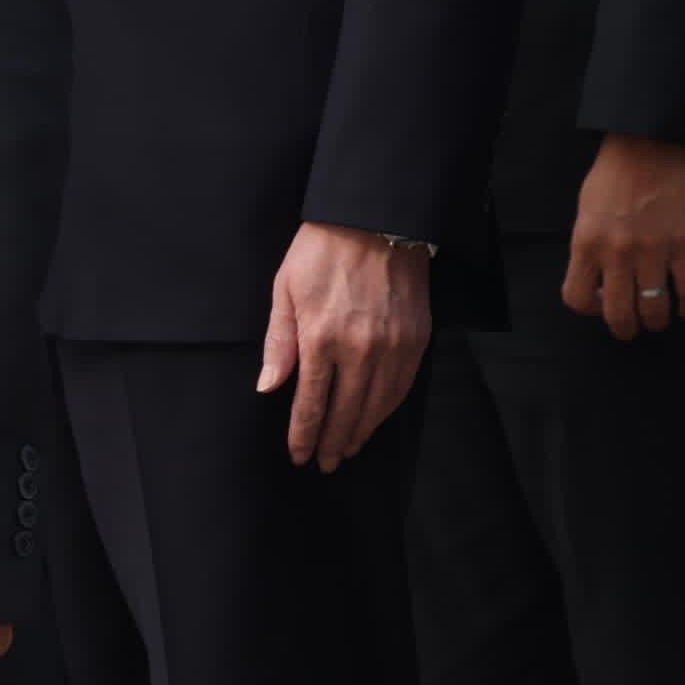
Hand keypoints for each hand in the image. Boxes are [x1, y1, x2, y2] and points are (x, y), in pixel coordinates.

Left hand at [256, 221, 431, 469]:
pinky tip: (376, 419)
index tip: (298, 455)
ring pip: (377, 406)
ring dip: (361, 433)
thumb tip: (268, 387)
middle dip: (332, 442)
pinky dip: (387, 410)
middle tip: (324, 463)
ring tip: (347, 449)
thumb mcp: (285, 289)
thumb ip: (279, 343)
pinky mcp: (416, 341)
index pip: (311, 403)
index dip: (303, 434)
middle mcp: (359, 350)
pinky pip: (402, 388)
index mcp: (321, 339)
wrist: (375, 221)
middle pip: (346, 412)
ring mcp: (392, 348)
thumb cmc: (321, 251)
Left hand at [561, 132, 684, 339]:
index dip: (590, 309)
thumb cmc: (616, 170)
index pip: (576, 296)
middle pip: (618, 314)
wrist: (652, 141)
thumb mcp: (587, 207)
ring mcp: (652, 251)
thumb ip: (590, 243)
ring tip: (660, 319)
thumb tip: (597, 275)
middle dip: (625, 329)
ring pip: (654, 310)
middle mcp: (616, 253)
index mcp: (586, 241)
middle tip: (632, 328)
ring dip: (657, 322)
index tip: (601, 303)